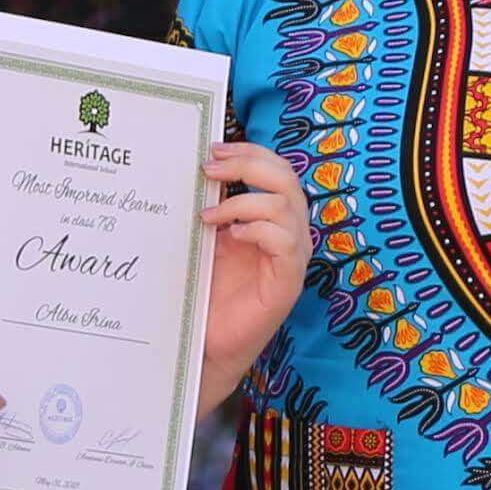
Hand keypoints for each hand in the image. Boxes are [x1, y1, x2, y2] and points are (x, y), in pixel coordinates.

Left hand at [197, 140, 311, 402]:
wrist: (208, 342)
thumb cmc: (209, 292)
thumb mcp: (209, 239)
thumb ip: (214, 206)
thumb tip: (198, 169)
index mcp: (273, 218)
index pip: (276, 169)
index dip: (248, 152)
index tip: (212, 147)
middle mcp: (290, 233)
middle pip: (286, 178)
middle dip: (247, 164)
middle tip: (208, 168)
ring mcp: (293, 257)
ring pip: (286, 206)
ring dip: (243, 201)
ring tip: (209, 215)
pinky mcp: (288, 281)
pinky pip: (286, 241)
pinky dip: (258, 230)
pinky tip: (232, 236)